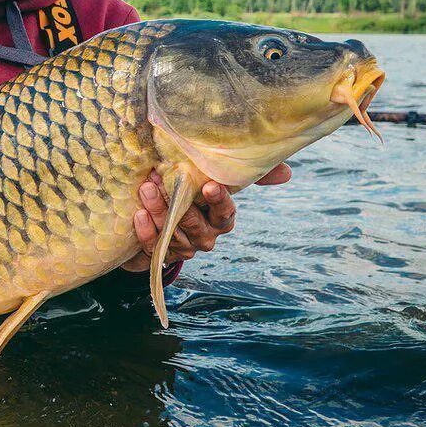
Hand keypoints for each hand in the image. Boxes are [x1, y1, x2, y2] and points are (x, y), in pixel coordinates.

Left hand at [121, 163, 291, 271]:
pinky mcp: (161, 254)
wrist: (159, 220)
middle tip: (159, 179)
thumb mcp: (211, 181)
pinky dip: (146, 230)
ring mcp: (184, 248)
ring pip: (172, 233)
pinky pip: (154, 245)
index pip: (224, 212)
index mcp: (221, 218)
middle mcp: (205, 236)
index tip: (208, 185)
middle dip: (177, 202)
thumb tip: (287, 172)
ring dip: (158, 211)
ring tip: (145, 189)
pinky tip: (138, 213)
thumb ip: (245, 175)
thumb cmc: (190, 195)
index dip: (218, 200)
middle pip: (194, 224)